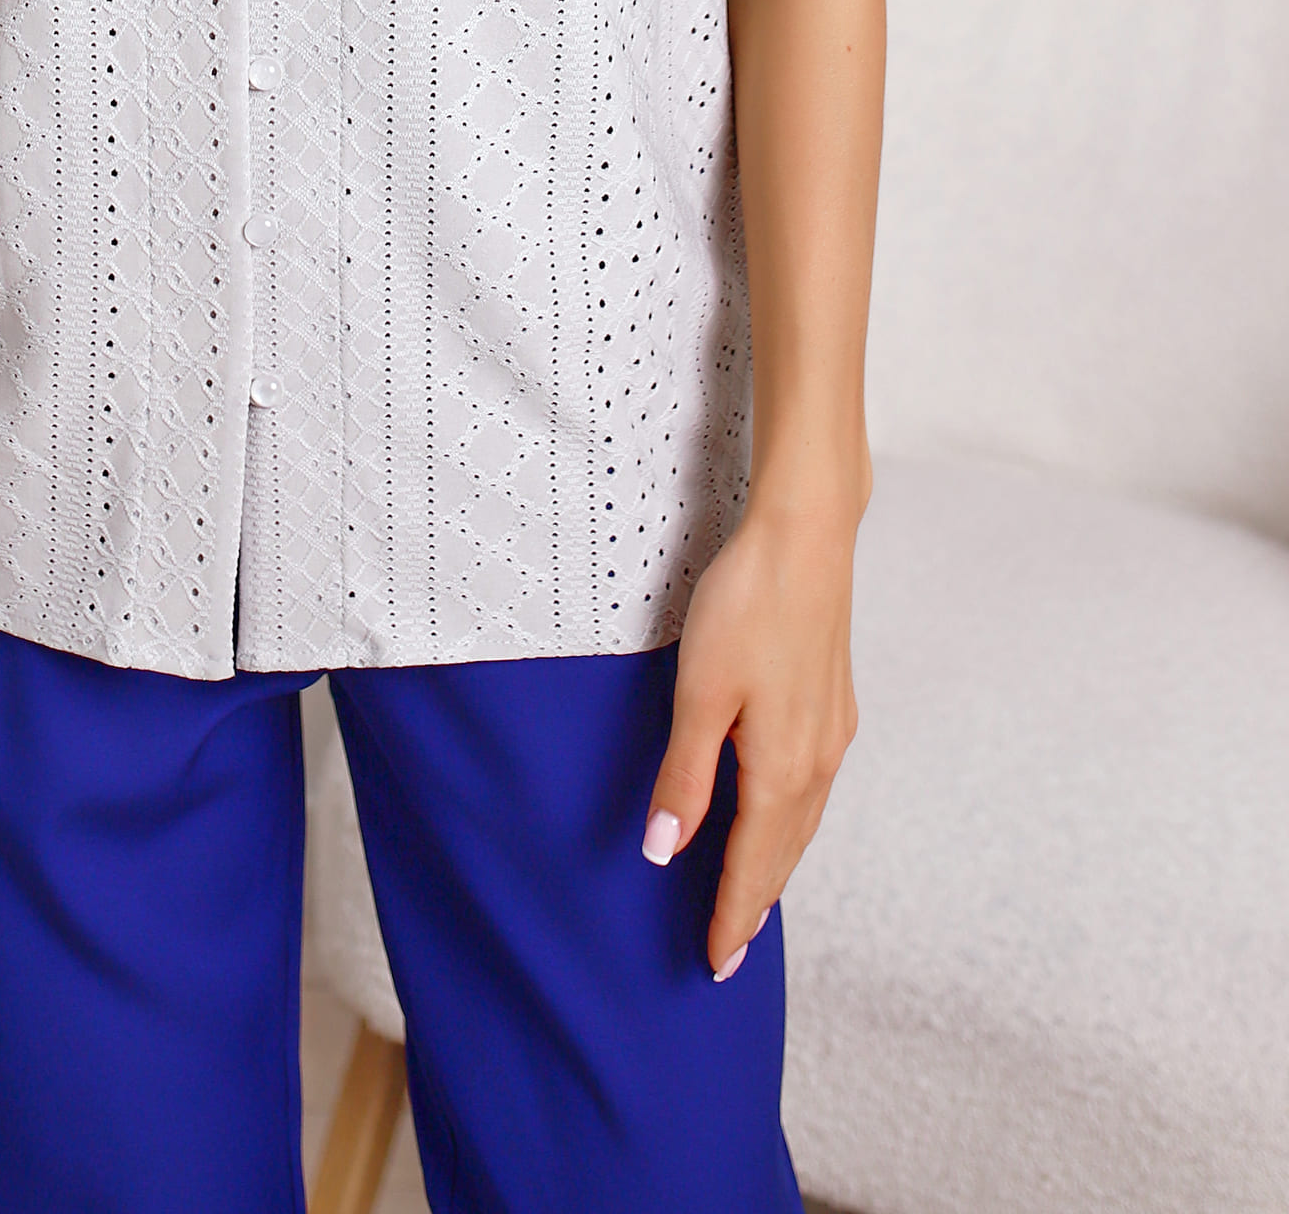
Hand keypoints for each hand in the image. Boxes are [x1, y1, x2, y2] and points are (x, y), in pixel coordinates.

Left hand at [640, 484, 861, 978]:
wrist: (807, 535)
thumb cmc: (748, 605)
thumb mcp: (700, 694)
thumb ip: (684, 777)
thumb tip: (665, 852)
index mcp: (782, 768)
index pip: (752, 865)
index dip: (731, 916)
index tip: (715, 964)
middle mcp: (818, 760)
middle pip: (784, 853)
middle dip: (755, 903)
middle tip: (732, 951)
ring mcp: (832, 730)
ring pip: (802, 821)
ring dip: (776, 865)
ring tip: (752, 898)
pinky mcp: (833, 700)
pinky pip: (812, 786)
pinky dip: (792, 822)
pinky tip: (780, 816)